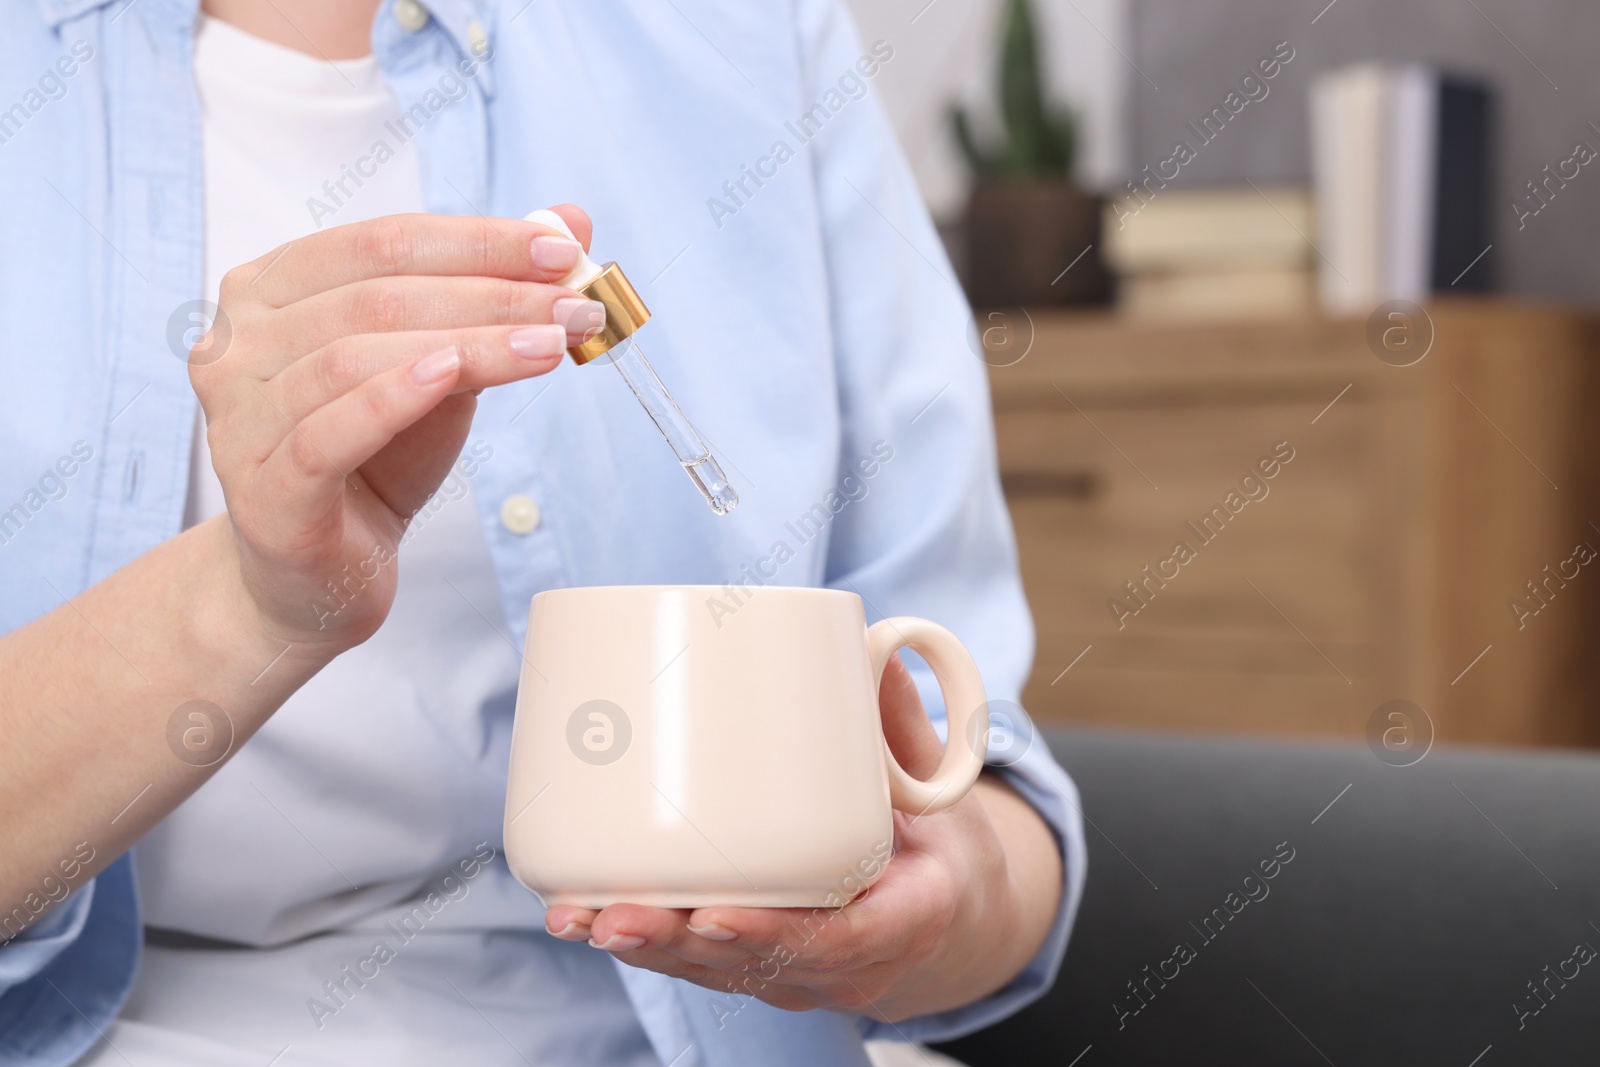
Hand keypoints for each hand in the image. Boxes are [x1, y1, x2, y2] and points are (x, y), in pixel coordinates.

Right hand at [190, 208, 601, 651]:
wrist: (320, 574)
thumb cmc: (377, 458)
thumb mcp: (442, 363)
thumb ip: (489, 291)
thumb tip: (570, 218)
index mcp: (269, 290)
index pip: (381, 242)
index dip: (476, 241)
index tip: (563, 250)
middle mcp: (236, 344)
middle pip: (376, 295)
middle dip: (490, 293)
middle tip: (576, 304)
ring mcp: (238, 418)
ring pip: (356, 357)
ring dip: (469, 344)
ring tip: (551, 347)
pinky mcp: (263, 491)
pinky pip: (328, 432)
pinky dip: (393, 397)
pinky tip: (454, 376)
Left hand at [543, 656, 1064, 1022]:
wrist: (951, 925)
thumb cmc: (941, 853)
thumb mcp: (944, 794)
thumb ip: (903, 726)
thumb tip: (873, 645)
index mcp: (905, 920)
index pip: (839, 942)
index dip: (773, 936)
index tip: (715, 916)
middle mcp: (843, 965)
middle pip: (749, 967)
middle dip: (673, 944)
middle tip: (611, 914)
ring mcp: (795, 975)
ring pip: (710, 972)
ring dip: (640, 946)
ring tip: (573, 914)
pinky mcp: (756, 966)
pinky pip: (696, 965)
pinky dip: (640, 942)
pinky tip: (576, 915)